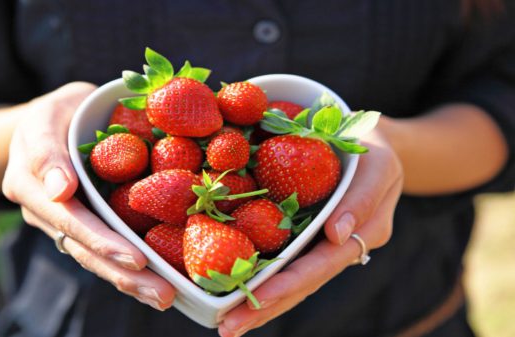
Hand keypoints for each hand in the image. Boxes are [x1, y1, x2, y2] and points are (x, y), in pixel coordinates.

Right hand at [2, 82, 175, 309]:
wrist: (52, 122)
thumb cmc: (56, 112)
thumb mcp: (47, 115)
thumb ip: (47, 149)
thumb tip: (60, 191)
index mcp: (29, 182)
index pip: (67, 217)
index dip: (101, 239)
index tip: (135, 258)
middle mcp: (42, 209)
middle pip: (82, 248)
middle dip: (122, 272)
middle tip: (161, 292)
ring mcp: (59, 222)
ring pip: (92, 257)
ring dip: (128, 280)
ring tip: (164, 297)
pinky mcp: (79, 225)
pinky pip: (101, 250)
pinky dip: (127, 270)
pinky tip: (156, 283)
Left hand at [218, 125, 402, 336]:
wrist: (370, 142)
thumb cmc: (375, 150)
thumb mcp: (380, 166)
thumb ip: (362, 200)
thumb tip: (337, 235)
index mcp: (362, 235)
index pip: (320, 267)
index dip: (287, 286)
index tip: (255, 301)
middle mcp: (337, 247)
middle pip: (301, 284)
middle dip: (264, 307)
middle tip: (228, 328)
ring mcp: (320, 242)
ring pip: (290, 278)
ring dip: (258, 301)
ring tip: (225, 322)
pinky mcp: (305, 232)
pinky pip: (282, 256)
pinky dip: (259, 274)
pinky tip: (233, 286)